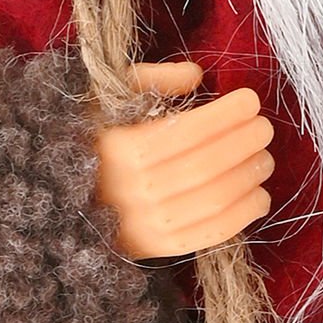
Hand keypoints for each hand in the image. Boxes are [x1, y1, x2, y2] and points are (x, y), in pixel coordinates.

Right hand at [95, 62, 274, 258]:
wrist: (59, 199)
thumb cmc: (90, 138)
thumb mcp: (104, 97)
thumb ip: (150, 80)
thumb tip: (196, 75)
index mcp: (119, 148)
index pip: (189, 131)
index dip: (227, 116)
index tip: (250, 101)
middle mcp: (134, 189)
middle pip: (207, 166)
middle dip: (244, 144)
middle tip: (264, 129)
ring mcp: (148, 223)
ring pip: (214, 200)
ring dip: (249, 177)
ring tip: (264, 160)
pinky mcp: (160, 248)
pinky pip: (213, 233)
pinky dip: (244, 214)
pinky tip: (259, 195)